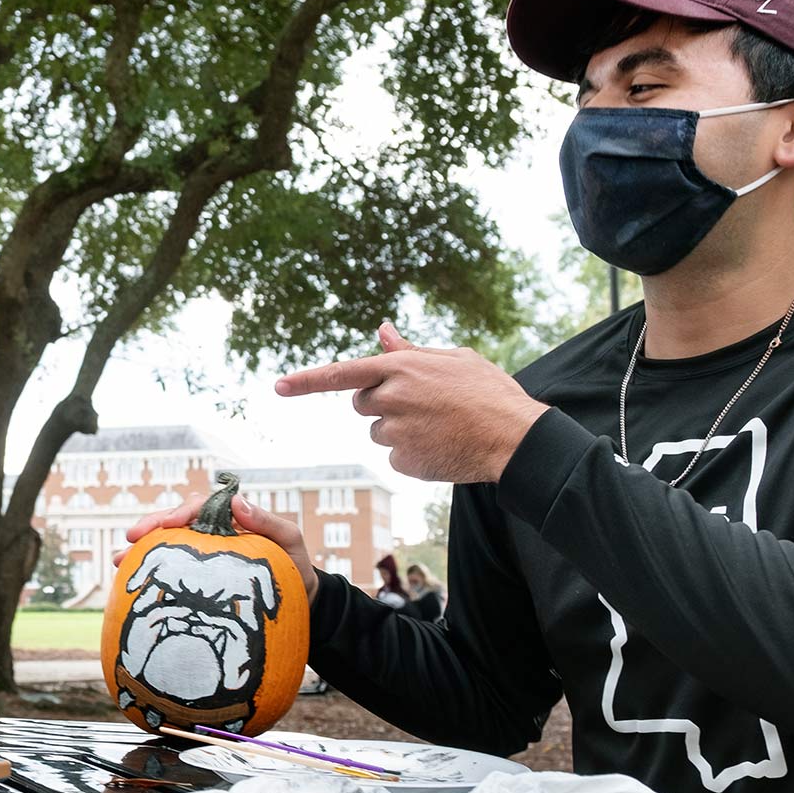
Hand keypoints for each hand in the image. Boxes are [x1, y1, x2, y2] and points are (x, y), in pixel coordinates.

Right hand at [123, 495, 320, 599]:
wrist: (300, 596)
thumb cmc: (296, 565)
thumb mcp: (289, 540)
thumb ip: (267, 521)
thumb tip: (237, 502)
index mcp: (229, 518)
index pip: (198, 508)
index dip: (177, 513)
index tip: (163, 526)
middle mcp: (212, 532)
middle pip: (175, 523)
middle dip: (150, 529)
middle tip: (130, 540)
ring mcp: (204, 554)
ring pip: (168, 545)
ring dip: (142, 551)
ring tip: (119, 562)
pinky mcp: (201, 576)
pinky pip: (172, 570)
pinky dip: (150, 573)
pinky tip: (130, 581)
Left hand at [276, 323, 548, 483]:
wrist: (515, 437)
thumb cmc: (488, 392)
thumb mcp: (452, 359)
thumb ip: (409, 351)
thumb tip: (382, 330)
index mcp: (400, 368)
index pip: (341, 373)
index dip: (306, 380)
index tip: (278, 386)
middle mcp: (391, 398)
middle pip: (361, 404)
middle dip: (381, 404)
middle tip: (421, 405)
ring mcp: (396, 432)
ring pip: (377, 432)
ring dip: (398, 429)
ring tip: (438, 426)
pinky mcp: (404, 461)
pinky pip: (395, 456)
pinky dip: (413, 453)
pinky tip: (441, 446)